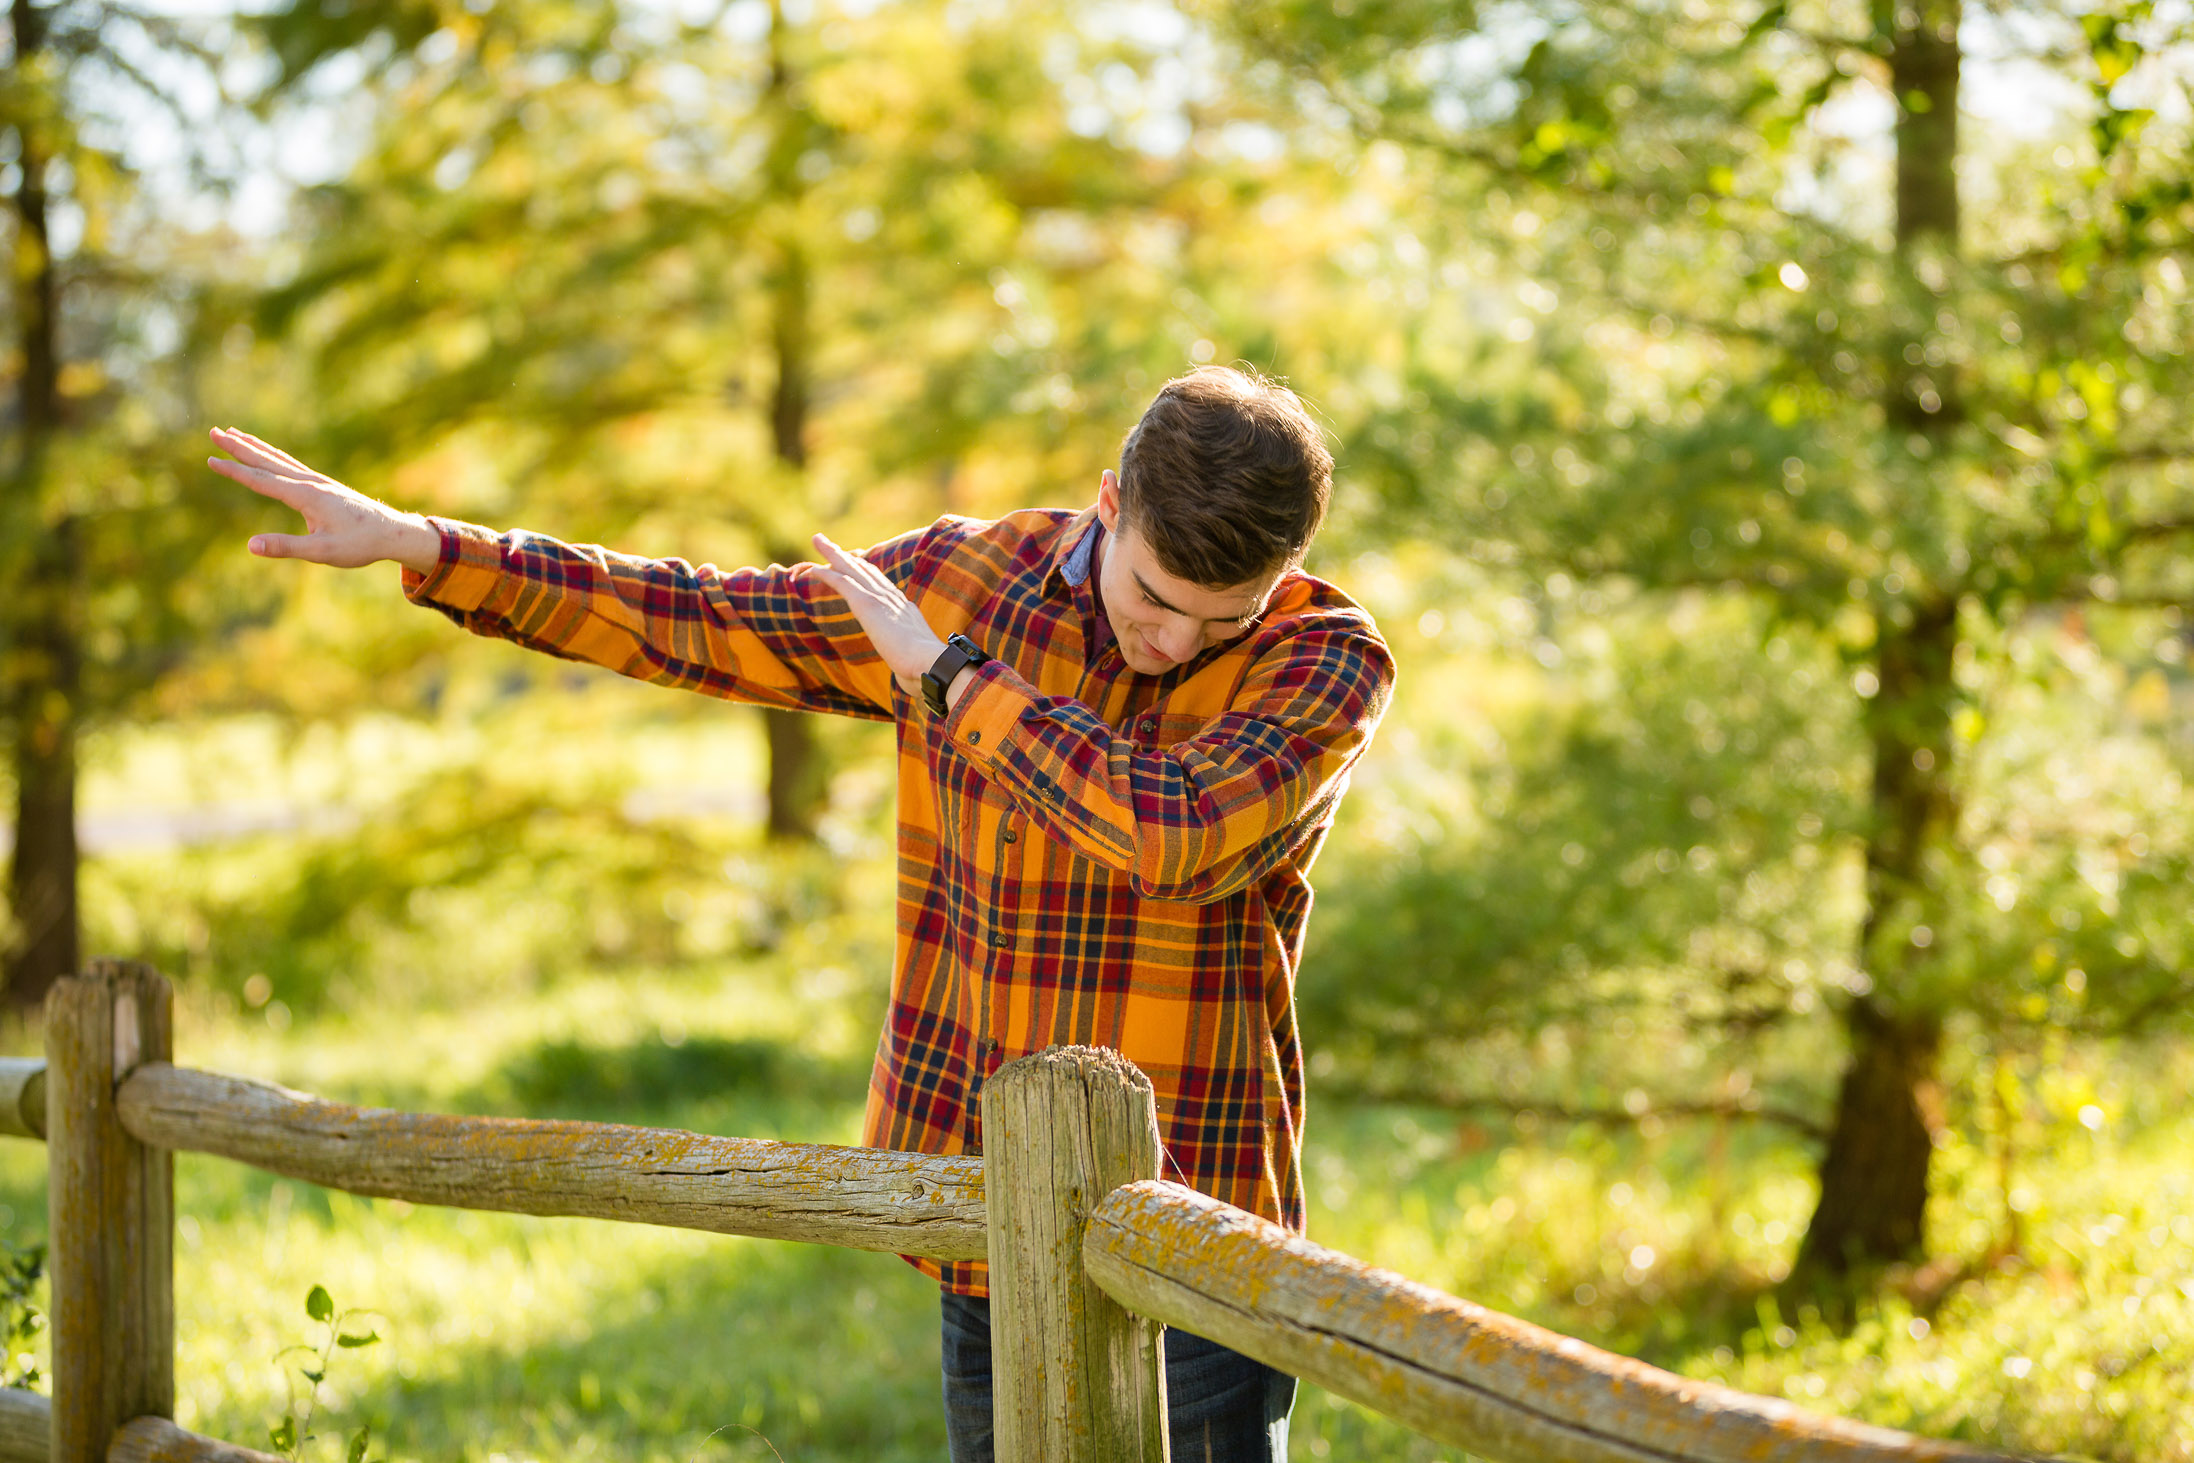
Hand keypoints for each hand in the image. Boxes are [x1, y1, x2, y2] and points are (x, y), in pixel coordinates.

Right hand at [207, 427, 440, 572]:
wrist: (393, 532)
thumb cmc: (360, 545)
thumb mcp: (322, 552)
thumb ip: (286, 547)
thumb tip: (251, 545)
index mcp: (306, 496)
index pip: (262, 481)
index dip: (234, 471)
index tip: (210, 460)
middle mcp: (311, 482)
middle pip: (267, 461)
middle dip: (239, 447)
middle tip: (213, 431)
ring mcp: (318, 481)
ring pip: (280, 459)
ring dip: (254, 446)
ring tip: (233, 433)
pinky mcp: (324, 485)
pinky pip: (292, 465)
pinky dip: (273, 456)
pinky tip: (267, 455)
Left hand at [808, 532, 951, 700]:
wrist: (929, 663)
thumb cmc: (926, 671)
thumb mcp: (916, 665)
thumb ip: (910, 668)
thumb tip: (912, 685)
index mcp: (906, 611)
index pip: (883, 585)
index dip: (867, 573)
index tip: (857, 562)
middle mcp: (893, 599)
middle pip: (866, 570)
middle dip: (848, 556)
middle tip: (830, 544)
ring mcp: (881, 599)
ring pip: (852, 568)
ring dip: (833, 554)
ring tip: (818, 540)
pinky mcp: (868, 604)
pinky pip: (842, 582)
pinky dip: (827, 573)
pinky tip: (813, 568)